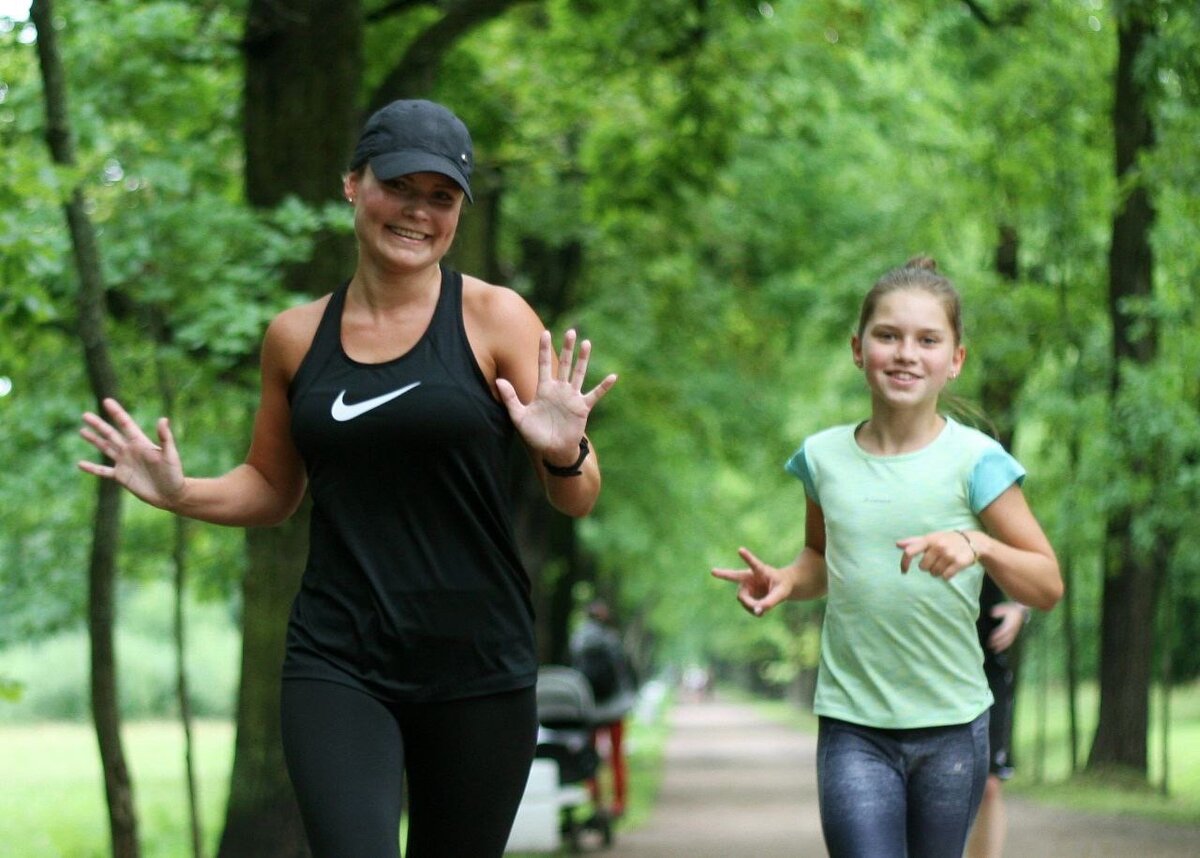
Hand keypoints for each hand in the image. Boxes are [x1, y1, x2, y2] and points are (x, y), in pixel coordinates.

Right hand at [78, 398, 184, 508]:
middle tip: (85, 415)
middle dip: (99, 424)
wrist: (171, 494)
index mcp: (141, 443)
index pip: (125, 424)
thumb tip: (163, 419)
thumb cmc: (173, 473)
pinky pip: (103, 471)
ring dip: (94, 440)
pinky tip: (80, 464)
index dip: (116, 413)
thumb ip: (165, 437)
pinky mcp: (121, 477)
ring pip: (105, 448)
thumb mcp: (170, 454)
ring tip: (82, 430)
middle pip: (111, 434)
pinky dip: (92, 468)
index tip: (107, 401)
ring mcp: (124, 463)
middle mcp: (130, 450)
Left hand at [496, 329, 616, 464]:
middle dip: (567, 348)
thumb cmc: (535, 435)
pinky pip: (595, 394)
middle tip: (571, 331)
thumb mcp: (519, 416)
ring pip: (578, 373)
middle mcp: (559, 389)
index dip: (543, 349)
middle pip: (563, 364)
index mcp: (544, 389)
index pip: (543, 364)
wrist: (552, 451)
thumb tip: (498, 380)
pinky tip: (613, 377)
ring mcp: (572, 397)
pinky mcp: (582, 408)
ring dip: (583, 359)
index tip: (545, 333)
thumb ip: (510, 398)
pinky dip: (604, 386)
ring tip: (586, 343)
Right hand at [711, 547, 793, 616]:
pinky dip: (753, 610)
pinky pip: (746, 606)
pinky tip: (760, 610)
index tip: (740, 549)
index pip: (754, 564)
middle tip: (713, 571)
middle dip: (723, 574)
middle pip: (734, 576)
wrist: (781, 587)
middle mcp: (750, 576)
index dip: (747, 557)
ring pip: (743, 598)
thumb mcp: (782, 593)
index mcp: (760, 570)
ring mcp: (746, 586)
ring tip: (761, 609)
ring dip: (751, 606)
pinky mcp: (745, 596)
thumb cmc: (783, 586)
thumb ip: (771, 602)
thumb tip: (757, 611)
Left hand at [896, 530, 977, 579]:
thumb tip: (897, 544)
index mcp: (929, 539)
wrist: (972, 541)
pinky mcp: (959, 562)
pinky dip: (946, 575)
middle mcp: (938, 546)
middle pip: (923, 567)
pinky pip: (945, 576)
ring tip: (944, 563)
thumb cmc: (946, 540)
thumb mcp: (931, 538)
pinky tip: (950, 568)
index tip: (903, 571)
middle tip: (936, 561)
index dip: (904, 562)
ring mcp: (949, 554)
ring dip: (937, 571)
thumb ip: (914, 542)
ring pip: (934, 573)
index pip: (910, 551)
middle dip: (928, 567)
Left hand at [987, 602, 1026, 652]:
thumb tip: (991, 613)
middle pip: (1004, 638)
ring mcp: (1014, 632)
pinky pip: (1011, 640)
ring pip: (1008, 641)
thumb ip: (998, 611)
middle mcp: (1012, 630)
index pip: (1002, 632)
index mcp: (1010, 624)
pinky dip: (1006, 645)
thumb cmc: (1012, 609)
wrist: (1022, 610)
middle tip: (990, 647)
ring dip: (1002, 646)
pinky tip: (1002, 647)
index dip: (996, 636)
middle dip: (997, 643)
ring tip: (995, 651)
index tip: (990, 639)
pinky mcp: (1015, 633)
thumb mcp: (1005, 608)